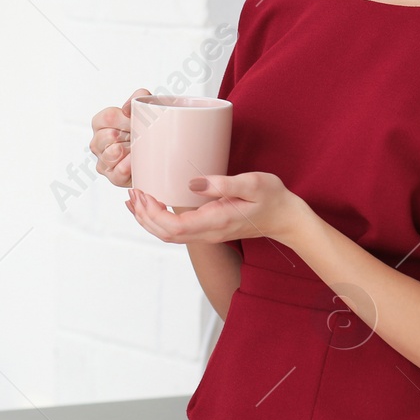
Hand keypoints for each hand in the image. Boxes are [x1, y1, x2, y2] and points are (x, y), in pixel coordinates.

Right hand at [89, 88, 150, 187]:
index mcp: (101, 123)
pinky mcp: (113, 177)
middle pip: (107, 136)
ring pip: (109, 155)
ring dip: (127, 151)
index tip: (135, 121)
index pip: (107, 117)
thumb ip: (138, 98)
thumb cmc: (147, 130)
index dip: (124, 119)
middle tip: (140, 136)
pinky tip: (133, 162)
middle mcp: (98, 142)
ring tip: (138, 149)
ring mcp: (103, 161)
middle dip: (127, 135)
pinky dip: (126, 167)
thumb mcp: (145, 109)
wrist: (161, 153)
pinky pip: (116, 174)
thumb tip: (128, 107)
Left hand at [125, 172, 309, 246]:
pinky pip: (177, 230)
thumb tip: (193, 184)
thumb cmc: (272, 198)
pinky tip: (153, 206)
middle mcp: (208, 233)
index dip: (152, 213)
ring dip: (148, 219)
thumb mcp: (252, 184)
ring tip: (134, 199)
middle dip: (144, 216)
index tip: (142, 192)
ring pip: (169, 235)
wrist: (286, 219)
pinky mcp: (208, 229)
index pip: (174, 226)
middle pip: (165, 234)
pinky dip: (159, 220)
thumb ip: (222, 184)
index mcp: (215, 222)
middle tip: (133, 192)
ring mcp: (207, 234)